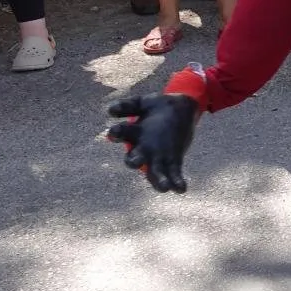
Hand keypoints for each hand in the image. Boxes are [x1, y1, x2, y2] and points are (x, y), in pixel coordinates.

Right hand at [103, 67, 207, 193]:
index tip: (113, 132)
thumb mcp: (144, 102)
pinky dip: (176, 181)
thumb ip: (128, 105)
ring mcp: (158, 155)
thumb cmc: (158, 107)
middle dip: (134, 161)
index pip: (122, 134)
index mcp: (134, 132)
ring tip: (164, 187)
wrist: (180, 109)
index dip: (117, 133)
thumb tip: (110, 110)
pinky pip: (174, 173)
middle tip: (134, 162)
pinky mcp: (174, 160)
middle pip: (135, 158)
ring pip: (155, 171)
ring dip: (158, 180)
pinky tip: (181, 189)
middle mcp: (143, 147)